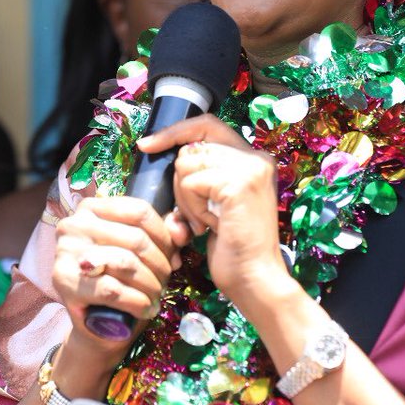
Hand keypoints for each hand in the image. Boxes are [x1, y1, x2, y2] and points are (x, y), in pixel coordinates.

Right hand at [52, 196, 182, 354]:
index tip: (173, 257)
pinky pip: (112, 290)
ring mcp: (65, 252)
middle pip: (136, 238)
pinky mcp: (64, 282)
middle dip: (160, 265)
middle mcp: (74, 224)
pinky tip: (144, 309)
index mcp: (92, 208)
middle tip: (165, 282)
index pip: (139, 211)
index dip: (164, 236)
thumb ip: (166, 234)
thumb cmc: (122, 281)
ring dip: (150, 284)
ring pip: (126, 263)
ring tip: (155, 296)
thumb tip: (182, 231)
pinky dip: (137, 302)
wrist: (96, 326)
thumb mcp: (144, 253)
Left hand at [139, 114, 291, 307]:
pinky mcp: (240, 183)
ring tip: (205, 223)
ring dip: (186, 199)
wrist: (254, 279)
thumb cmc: (232, 248)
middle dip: (181, 184)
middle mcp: (256, 158)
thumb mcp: (215, 203)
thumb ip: (201, 176)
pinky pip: (191, 183)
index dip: (175, 132)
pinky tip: (208, 227)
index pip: (207, 125)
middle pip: (191, 149)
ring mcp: (250, 168)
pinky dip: (190, 207)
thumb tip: (160, 152)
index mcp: (254, 159)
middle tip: (198, 216)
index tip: (147, 145)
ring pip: (187, 165)